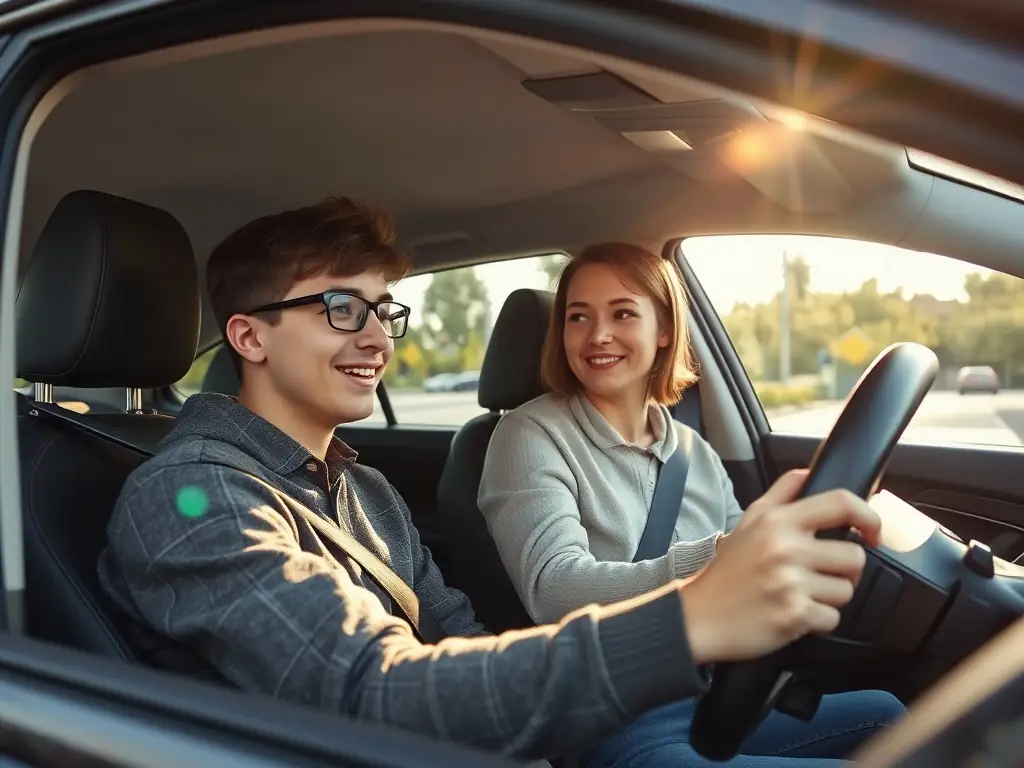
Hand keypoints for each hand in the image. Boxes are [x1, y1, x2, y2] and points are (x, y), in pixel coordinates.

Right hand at [681, 469, 880, 665]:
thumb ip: (782, 494)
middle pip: (855, 555)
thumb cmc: (727, 571)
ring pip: (847, 590)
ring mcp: (790, 582)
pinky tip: (795, 614)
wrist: (699, 617)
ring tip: (801, 594)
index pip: (840, 502)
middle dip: (844, 569)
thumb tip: (811, 473)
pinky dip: (818, 621)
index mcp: (776, 520)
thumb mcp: (748, 520)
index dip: (869, 515)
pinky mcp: (794, 615)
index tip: (872, 530)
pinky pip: (833, 618)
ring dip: (830, 597)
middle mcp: (784, 547)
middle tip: (820, 574)